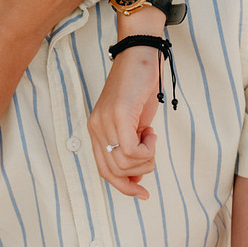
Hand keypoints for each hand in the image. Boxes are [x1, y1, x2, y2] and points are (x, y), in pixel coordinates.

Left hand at [88, 49, 160, 197]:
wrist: (140, 54)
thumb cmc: (140, 86)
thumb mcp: (135, 123)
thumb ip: (132, 146)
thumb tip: (137, 176)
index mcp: (96, 131)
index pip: (104, 171)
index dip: (123, 187)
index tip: (142, 193)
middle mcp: (96, 128)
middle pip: (113, 172)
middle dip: (138, 173)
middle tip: (151, 153)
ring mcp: (105, 122)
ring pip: (124, 163)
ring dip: (145, 159)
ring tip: (151, 138)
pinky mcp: (119, 115)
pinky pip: (131, 150)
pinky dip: (147, 149)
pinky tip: (151, 133)